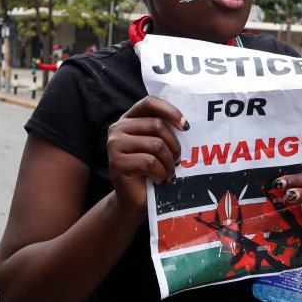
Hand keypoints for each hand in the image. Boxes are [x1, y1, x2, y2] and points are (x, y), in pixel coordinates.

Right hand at [106, 96, 187, 212]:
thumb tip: (186, 123)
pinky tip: (159, 179)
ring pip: (155, 144)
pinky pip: (150, 162)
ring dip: (169, 162)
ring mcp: (115, 145)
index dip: (170, 111)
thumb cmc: (149, 170)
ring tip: (169, 172)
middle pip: (156, 125)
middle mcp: (118, 128)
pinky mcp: (117, 162)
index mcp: (129, 119)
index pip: (150, 102)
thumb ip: (163, 130)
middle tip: (177, 160)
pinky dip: (161, 172)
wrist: (133, 199)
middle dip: (174, 145)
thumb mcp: (156, 145)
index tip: (185, 126)